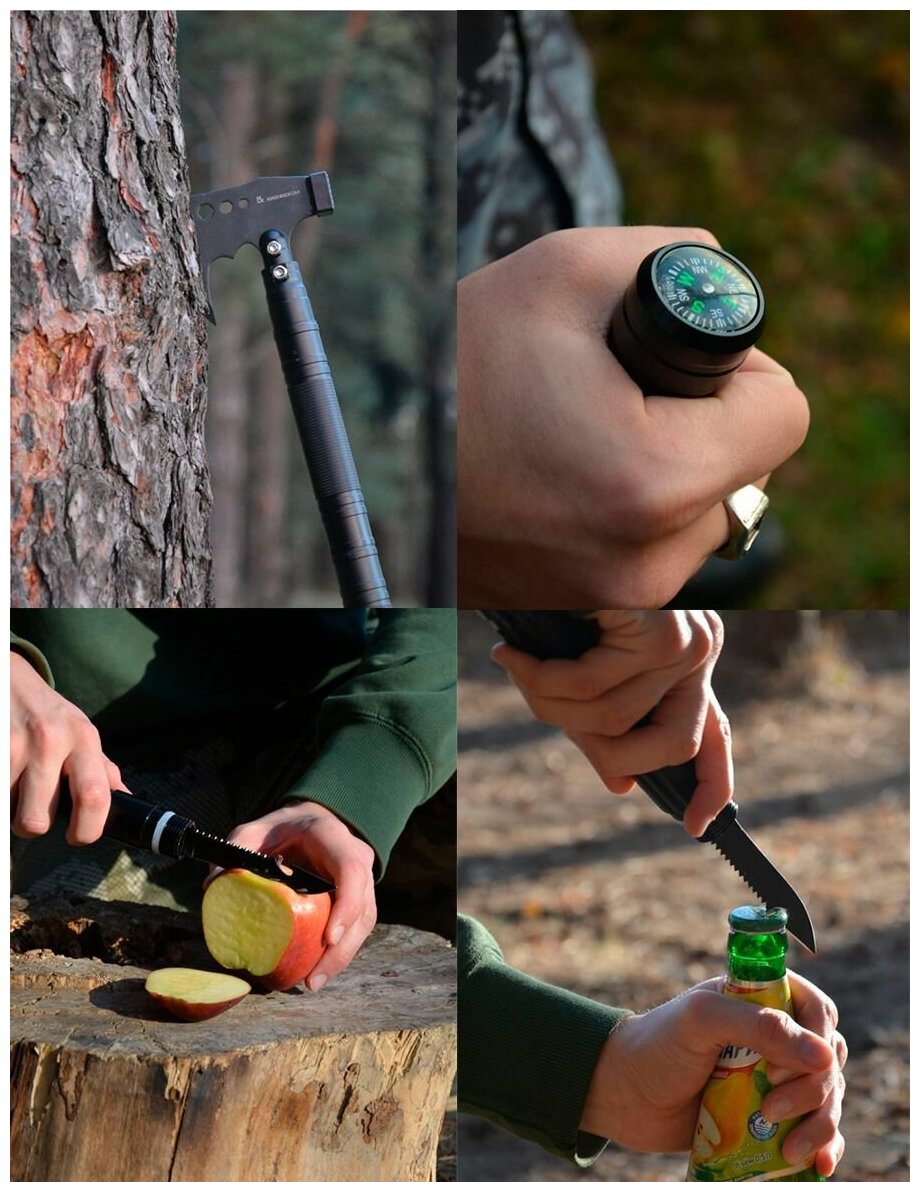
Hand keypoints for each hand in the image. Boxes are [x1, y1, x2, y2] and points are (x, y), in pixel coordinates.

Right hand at [10, 651, 124, 843]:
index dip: (87, 830)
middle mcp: (50, 741)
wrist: (10, 680)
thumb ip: (101, 769)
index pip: (94, 797)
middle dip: (34, 825)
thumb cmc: (50, 715)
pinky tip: (6, 774)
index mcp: (83, 739)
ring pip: (9, 812)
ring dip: (11, 808)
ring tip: (17, 785)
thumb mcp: (81, 733)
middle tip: (35, 810)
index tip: (77, 836)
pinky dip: (1, 794)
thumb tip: (124, 801)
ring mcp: (14, 745)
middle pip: (38, 819)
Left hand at [224, 801, 376, 990]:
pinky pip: (355, 928)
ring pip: (363, 923)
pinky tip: (316, 971)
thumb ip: (235, 850)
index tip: (328, 938)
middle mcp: (356, 858)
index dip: (346, 905)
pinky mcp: (358, 898)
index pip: (351, 871)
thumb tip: (213, 886)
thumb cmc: (281, 828)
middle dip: (341, 949)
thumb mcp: (253, 831)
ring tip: (312, 982)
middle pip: (362, 908)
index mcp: (331, 837)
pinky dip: (337, 952)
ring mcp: (362, 880)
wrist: (309, 821)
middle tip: (312, 980)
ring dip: (340, 957)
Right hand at [457, 225, 807, 607]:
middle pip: (748, 472)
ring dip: (668, 470)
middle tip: (613, 396)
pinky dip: (630, 510)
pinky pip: (652, 549)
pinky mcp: (584, 607)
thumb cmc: (452, 364)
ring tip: (578, 436)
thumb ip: (685, 262)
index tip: (675, 361)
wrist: (360, 458)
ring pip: (702, 515)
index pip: (784, 417)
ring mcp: (613, 597)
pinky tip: (564, 477)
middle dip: (703, 425)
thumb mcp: (566, 270)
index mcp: (652, 479)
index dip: (742, 371)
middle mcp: (645, 562)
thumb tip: (731, 295)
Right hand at [492, 610, 730, 834]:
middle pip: (664, 744)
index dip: (711, 784)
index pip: (712, 734)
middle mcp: (698, 650)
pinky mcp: (660, 627)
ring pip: (615, 718)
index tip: (695, 825)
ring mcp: (686, 638)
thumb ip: (604, 722)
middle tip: (545, 708)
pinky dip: (544, 681)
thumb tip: (623, 784)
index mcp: (686, 662)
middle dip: (599, 747)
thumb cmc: (562, 595)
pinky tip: (515, 655)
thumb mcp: (587, 667)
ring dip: (551, 705)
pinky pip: (595, 686)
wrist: (557, 519)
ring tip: (516, 669)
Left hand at [581, 971, 846, 1176]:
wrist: (623, 1095)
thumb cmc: (657, 1045)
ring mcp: (774, 1079)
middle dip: (813, 1090)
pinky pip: (816, 1130)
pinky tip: (820, 1165)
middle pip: (827, 1060)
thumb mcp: (702, 1021)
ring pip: (826, 1098)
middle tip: (772, 1109)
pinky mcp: (769, 1118)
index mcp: (759, 1000)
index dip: (819, 1038)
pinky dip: (826, 1146)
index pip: (816, 1010)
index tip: (796, 1064)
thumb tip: (825, 1055)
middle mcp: (773, 1037)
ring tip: (790, 1149)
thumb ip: (760, 1027)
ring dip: (820, 1125)